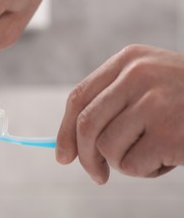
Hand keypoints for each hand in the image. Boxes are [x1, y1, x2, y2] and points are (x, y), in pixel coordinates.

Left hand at [56, 44, 183, 183]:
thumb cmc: (183, 99)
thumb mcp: (147, 86)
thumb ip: (110, 106)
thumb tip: (67, 149)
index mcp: (128, 60)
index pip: (79, 97)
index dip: (64, 130)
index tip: (63, 156)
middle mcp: (138, 75)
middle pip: (86, 125)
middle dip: (85, 157)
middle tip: (96, 174)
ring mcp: (155, 102)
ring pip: (106, 148)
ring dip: (122, 163)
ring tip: (149, 155)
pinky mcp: (170, 131)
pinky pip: (132, 165)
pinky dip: (144, 171)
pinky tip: (167, 158)